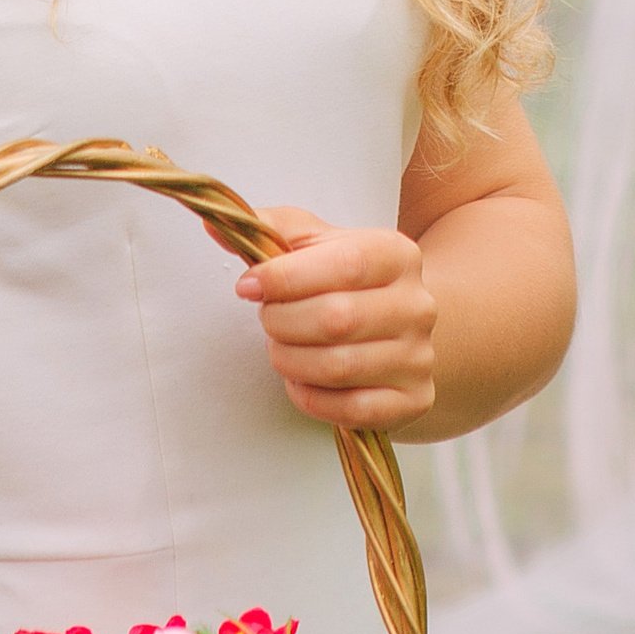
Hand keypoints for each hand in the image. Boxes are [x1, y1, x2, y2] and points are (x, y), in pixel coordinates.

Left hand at [236, 211, 436, 431]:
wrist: (398, 327)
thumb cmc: (346, 282)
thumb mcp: (315, 243)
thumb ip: (270, 229)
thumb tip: (214, 224)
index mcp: (397, 255)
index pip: (344, 264)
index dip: (286, 277)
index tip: (249, 285)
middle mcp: (417, 305)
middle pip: (337, 318)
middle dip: (282, 322)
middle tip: (268, 320)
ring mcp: (420, 356)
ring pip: (339, 367)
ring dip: (290, 360)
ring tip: (281, 348)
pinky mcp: (414, 399)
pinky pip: (352, 409)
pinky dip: (311, 398)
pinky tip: (300, 380)